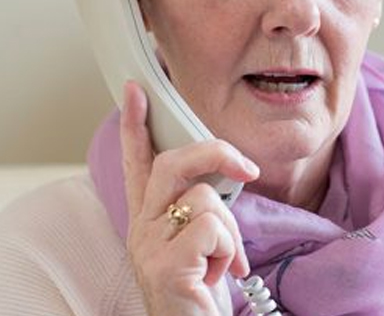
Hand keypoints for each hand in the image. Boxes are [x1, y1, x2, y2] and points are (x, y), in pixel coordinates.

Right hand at [120, 81, 259, 315]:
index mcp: (148, 219)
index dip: (136, 124)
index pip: (137, 162)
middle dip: (216, 153)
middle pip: (173, 163)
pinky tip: (219, 274)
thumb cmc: (200, 293)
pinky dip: (229, 250)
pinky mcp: (166, 265)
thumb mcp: (200, 244)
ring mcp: (149, 247)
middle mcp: (141, 228)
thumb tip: (228, 176)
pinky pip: (211, 228)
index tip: (136, 89)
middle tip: (247, 169)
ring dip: (230, 229)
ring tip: (222, 261)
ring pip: (203, 197)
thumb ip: (201, 210)